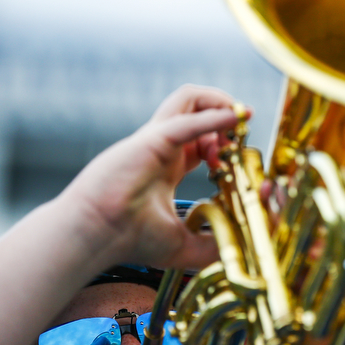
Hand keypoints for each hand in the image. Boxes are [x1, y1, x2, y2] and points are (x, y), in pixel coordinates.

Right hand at [62, 84, 243, 270]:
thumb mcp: (186, 246)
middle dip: (228, 122)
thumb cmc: (130, 240)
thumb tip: (249, 240)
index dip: (228, 149)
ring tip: (239, 122)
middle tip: (240, 145)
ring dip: (221, 102)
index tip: (245, 172)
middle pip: (199, 113)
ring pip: (190, 98)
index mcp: (168, 168)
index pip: (203, 144)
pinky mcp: (153, 139)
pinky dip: (216, 115)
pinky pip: (188, 116)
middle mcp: (164, 149)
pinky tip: (237, 119)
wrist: (96, 236)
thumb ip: (216, 243)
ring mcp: (157, 139)